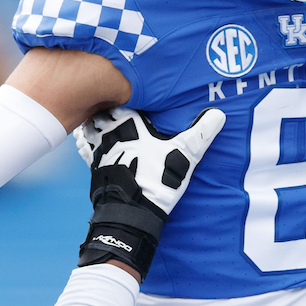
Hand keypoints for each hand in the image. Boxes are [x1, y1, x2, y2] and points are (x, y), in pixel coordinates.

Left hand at [76, 105, 224, 277]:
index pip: (120, 100)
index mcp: (129, 123)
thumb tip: (219, 114)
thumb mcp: (185, 154)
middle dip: (104, 109)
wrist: (132, 212)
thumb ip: (200, 133)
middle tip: (111, 108)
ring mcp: (98, 151)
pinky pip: (86, 151)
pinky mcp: (93, 168)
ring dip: (93, 127)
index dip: (122, 96)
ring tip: (99, 126)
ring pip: (89, 130)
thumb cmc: (158, 178)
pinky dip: (87, 146)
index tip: (125, 93)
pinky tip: (91, 148)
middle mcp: (109, 133)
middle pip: (100, 113)